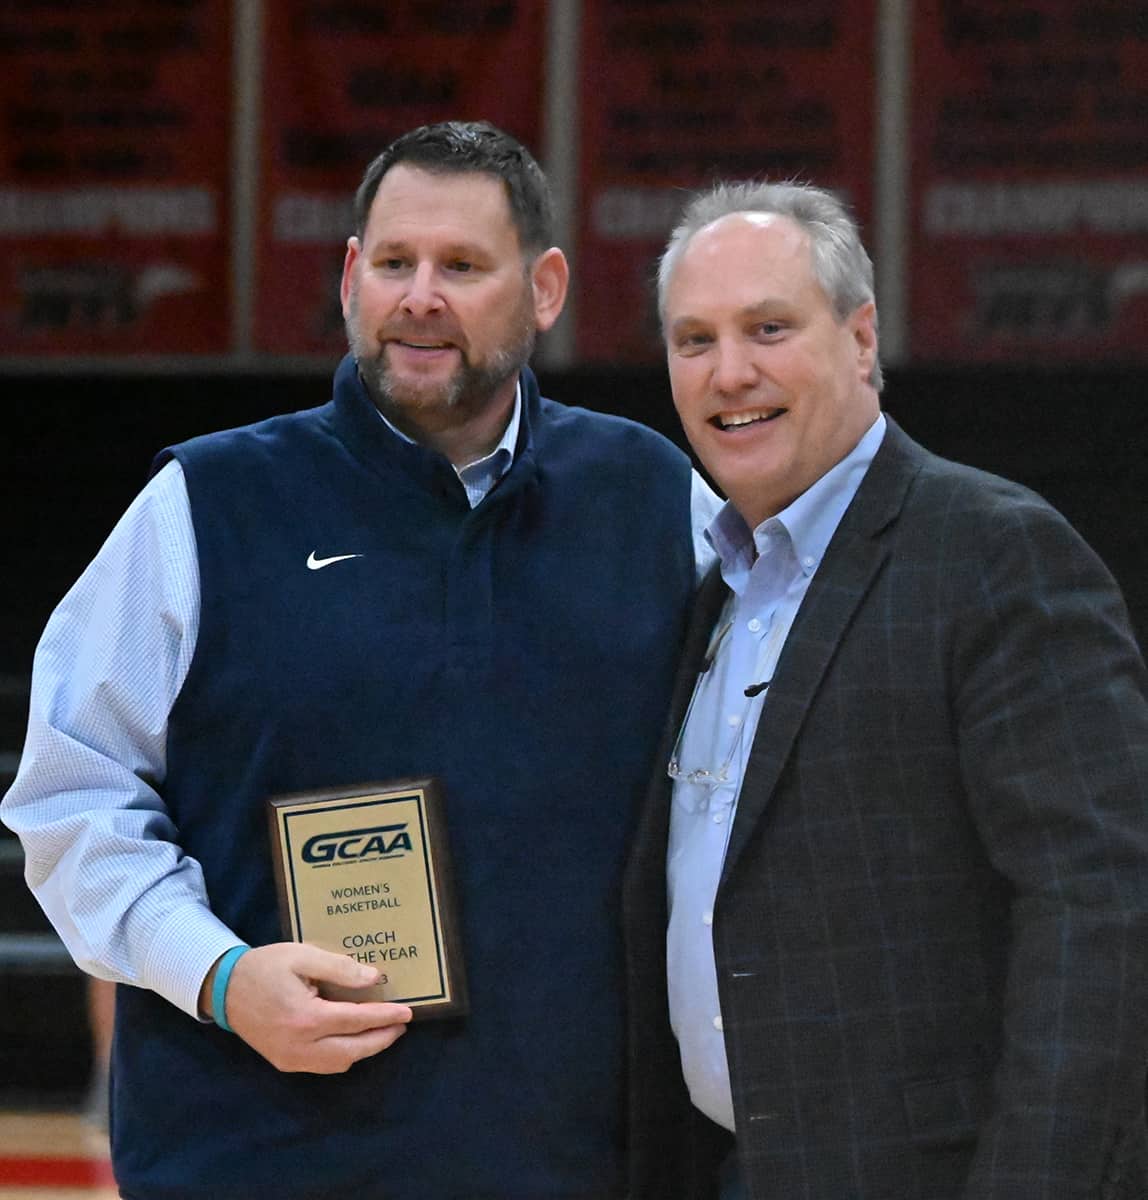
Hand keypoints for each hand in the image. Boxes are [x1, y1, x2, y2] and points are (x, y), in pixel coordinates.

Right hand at [203, 943, 412, 1072]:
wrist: (224, 989)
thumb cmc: (265, 967)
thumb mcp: (302, 956)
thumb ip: (340, 968)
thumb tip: (374, 979)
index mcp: (305, 1017)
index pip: (356, 1020)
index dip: (385, 1016)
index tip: (408, 1012)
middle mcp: (299, 1046)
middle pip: (352, 1050)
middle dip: (381, 1039)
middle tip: (401, 1024)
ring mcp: (290, 1059)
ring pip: (339, 1063)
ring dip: (364, 1050)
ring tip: (384, 1031)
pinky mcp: (284, 1063)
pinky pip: (323, 1066)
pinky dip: (344, 1055)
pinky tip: (355, 1040)